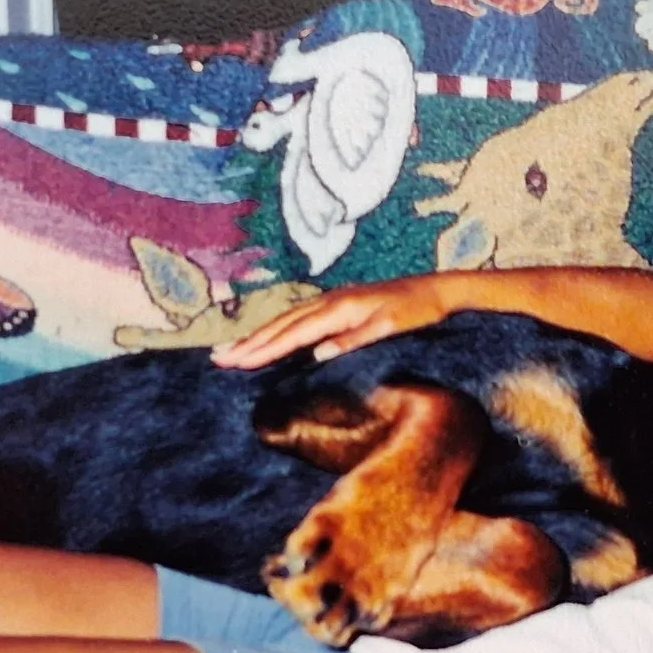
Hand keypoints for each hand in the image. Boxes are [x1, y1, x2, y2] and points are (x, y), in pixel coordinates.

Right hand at [210, 277, 453, 369]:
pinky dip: (275, 330)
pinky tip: (266, 337)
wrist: (434, 289)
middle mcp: (327, 302)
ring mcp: (330, 301)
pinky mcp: (336, 304)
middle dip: (248, 343)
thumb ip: (354, 340)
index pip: (291, 334)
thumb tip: (317, 354)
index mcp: (337, 309)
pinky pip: (296, 319)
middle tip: (217, 358)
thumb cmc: (416, 311)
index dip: (262, 350)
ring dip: (256, 336)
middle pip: (279, 326)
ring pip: (284, 321)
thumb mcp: (389, 328)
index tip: (236, 363)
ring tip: (229, 349)